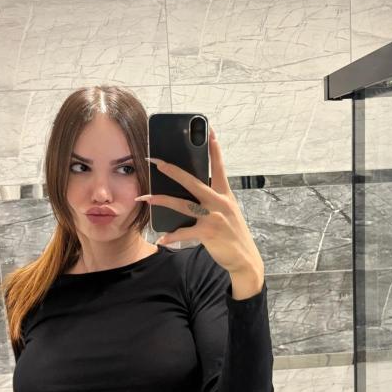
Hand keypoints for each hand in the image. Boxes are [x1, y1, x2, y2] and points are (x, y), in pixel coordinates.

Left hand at [135, 127, 263, 278]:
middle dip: (172, 170)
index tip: (209, 132)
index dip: (214, 149)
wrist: (245, 259)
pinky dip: (172, 236)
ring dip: (162, 200)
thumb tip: (192, 193)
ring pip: (183, 204)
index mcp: (225, 195)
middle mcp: (220, 202)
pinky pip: (184, 232)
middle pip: (193, 182)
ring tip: (147, 198)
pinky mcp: (209, 232)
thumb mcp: (227, 213)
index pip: (219, 167)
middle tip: (156, 161)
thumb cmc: (233, 235)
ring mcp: (214, 217)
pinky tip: (162, 239)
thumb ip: (213, 201)